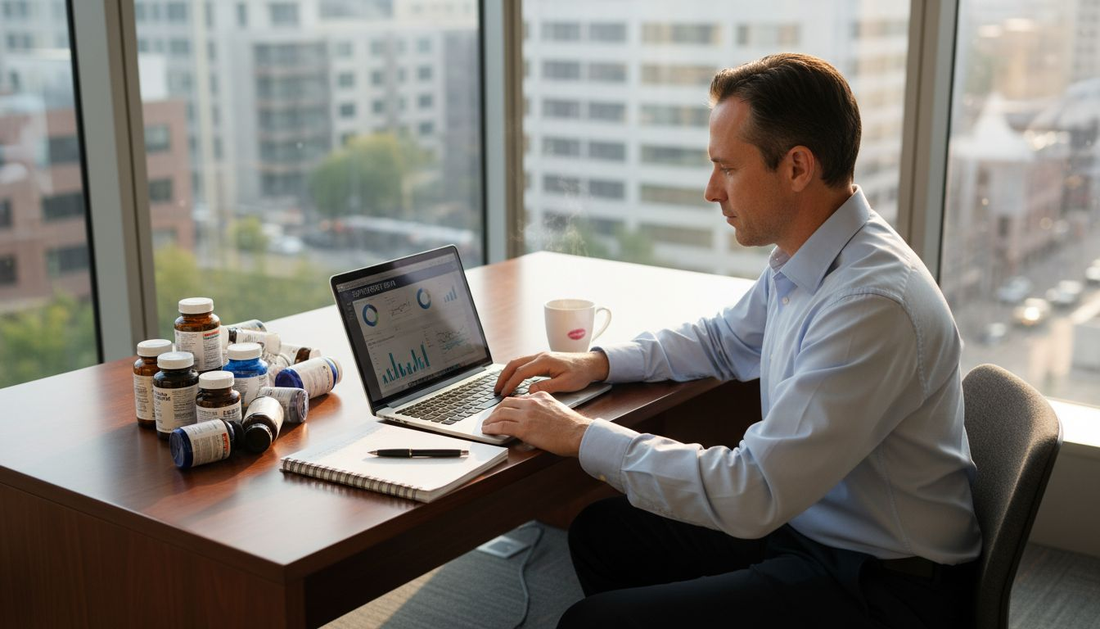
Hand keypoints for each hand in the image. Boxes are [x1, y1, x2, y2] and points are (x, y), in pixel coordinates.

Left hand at [481, 391, 591, 456]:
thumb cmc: (572, 426)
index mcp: (540, 396)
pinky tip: (487, 431)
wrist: (578, 433)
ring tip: (486, 426)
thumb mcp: (556, 408)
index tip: (501, 411)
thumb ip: (543, 408)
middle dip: (494, 411)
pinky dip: (491, 428)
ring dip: (490, 420)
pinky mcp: (524, 428)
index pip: (517, 398)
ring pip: (500, 414)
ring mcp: (527, 415)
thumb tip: (534, 416)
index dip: (506, 405)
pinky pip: (501, 426)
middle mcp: (531, 402)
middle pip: (505, 403)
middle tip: (490, 418)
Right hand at [494, 351, 609, 396]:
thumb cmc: (580, 373)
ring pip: (517, 362)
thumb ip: (546, 387)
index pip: (521, 372)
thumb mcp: (565, 383)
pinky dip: (515, 372)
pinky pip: (523, 364)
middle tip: (496, 390)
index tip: (503, 394)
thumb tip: (529, 391)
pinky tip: (513, 381)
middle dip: (503, 377)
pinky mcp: (542, 360)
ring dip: (507, 373)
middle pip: (514, 364)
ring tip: (501, 386)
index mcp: (544, 361)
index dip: (510, 383)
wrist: (590, 364)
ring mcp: (540, 356)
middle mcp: (540, 356)